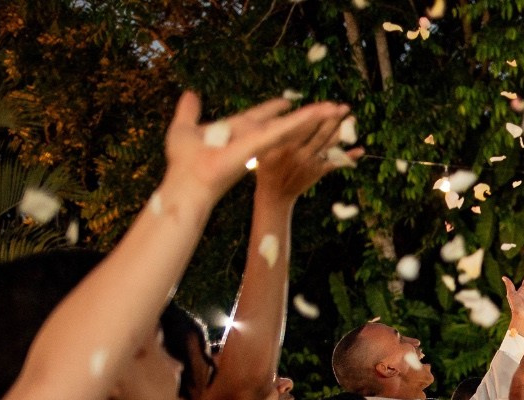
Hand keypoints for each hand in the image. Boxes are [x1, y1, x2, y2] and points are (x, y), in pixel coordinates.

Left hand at [164, 92, 349, 207]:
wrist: (188, 180)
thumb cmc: (184, 161)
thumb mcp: (184, 127)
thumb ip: (188, 111)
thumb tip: (189, 94)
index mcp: (237, 132)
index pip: (261, 117)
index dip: (273, 108)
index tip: (285, 101)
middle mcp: (254, 137)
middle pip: (286, 122)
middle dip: (307, 115)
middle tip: (330, 106)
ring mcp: (262, 140)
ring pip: (295, 125)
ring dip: (318, 116)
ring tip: (339, 108)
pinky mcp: (264, 142)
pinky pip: (290, 127)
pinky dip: (308, 117)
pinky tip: (325, 111)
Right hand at [252, 107, 361, 203]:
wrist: (274, 194)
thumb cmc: (267, 165)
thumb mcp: (265, 146)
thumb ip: (276, 130)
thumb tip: (289, 108)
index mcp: (284, 144)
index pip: (304, 125)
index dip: (318, 114)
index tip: (329, 104)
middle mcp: (299, 153)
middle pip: (319, 133)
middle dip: (333, 119)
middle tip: (345, 107)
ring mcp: (310, 163)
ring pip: (329, 145)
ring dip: (342, 132)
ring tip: (352, 120)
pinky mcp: (317, 172)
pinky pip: (335, 163)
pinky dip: (348, 157)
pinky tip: (360, 150)